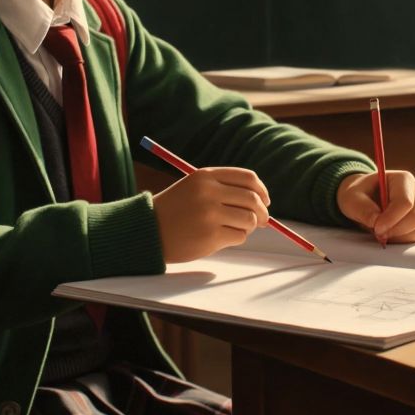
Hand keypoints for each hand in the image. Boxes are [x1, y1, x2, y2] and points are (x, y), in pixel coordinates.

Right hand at [152, 168, 269, 262]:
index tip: (265, 200)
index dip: (261, 190)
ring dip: (248, 227)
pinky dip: (236, 238)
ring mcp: (210, 214)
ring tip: (235, 229)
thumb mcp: (195, 188)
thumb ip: (224, 189)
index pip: (248, 178)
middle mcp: (209, 192)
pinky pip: (239, 236)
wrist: (149, 230)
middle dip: (262, 212)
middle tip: (262, 221)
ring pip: (249, 219)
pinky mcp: (210, 236)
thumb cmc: (176, 210)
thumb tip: (262, 203)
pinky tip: (221, 237)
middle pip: (252, 199)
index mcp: (206, 176)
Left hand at [335, 171, 414, 243]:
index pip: (405, 202)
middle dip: (395, 230)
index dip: (391, 218)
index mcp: (403, 179)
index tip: (377, 228)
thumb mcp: (352, 198)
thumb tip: (376, 222)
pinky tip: (389, 232)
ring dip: (399, 235)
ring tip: (381, 230)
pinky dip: (402, 239)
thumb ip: (362, 208)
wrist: (364, 199)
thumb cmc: (359, 195)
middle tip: (377, 233)